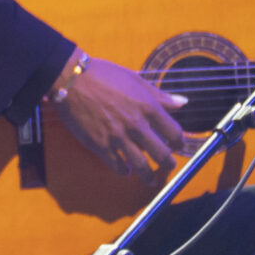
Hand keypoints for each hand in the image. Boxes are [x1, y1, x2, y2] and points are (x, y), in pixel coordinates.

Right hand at [50, 54, 190, 178]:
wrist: (72, 79)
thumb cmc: (104, 75)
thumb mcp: (136, 80)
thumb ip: (160, 95)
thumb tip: (183, 103)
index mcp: (148, 106)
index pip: (174, 132)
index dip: (179, 141)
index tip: (178, 145)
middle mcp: (136, 124)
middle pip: (161, 153)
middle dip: (168, 163)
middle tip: (169, 166)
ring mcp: (117, 136)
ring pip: (141, 165)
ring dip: (148, 176)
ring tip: (150, 179)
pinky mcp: (100, 144)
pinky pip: (116, 165)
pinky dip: (123, 170)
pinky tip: (126, 170)